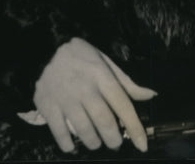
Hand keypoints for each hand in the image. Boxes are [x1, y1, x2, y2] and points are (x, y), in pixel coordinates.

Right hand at [28, 37, 155, 153]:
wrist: (44, 48)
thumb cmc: (80, 57)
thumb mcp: (105, 62)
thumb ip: (126, 82)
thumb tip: (151, 95)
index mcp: (101, 75)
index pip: (123, 104)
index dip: (134, 127)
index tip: (142, 145)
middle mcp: (85, 87)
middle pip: (104, 121)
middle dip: (114, 139)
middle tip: (115, 143)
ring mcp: (65, 97)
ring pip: (85, 131)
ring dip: (94, 143)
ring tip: (96, 142)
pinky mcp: (48, 105)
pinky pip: (61, 134)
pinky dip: (69, 145)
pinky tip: (73, 146)